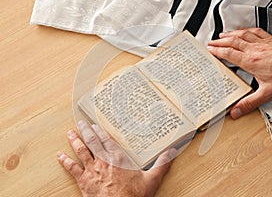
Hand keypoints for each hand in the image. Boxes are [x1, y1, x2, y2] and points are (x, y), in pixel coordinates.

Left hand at [57, 120, 176, 196]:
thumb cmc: (134, 196)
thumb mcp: (152, 180)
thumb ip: (162, 164)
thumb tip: (172, 152)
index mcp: (118, 158)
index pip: (107, 140)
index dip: (100, 131)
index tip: (95, 123)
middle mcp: (103, 161)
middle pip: (92, 142)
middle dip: (86, 131)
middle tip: (80, 122)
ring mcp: (92, 170)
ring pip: (81, 151)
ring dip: (75, 141)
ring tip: (70, 133)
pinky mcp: (84, 181)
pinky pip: (72, 168)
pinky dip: (65, 161)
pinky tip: (60, 155)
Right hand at [207, 28, 271, 118]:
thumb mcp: (267, 94)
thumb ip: (249, 103)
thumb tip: (236, 111)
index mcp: (250, 61)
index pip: (229, 54)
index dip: (217, 51)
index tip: (209, 50)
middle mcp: (255, 50)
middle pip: (232, 42)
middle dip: (220, 41)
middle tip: (211, 42)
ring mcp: (263, 44)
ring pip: (242, 35)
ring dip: (231, 34)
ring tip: (223, 34)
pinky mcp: (271, 41)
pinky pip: (256, 32)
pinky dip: (247, 30)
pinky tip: (245, 30)